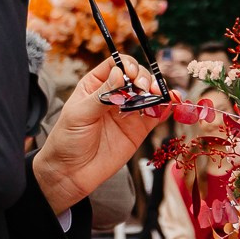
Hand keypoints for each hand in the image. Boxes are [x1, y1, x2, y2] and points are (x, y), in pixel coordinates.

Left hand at [33, 55, 164, 213]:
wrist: (71, 173)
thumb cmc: (67, 140)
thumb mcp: (79, 114)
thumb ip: (101, 96)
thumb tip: (119, 73)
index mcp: (95, 85)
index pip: (116, 65)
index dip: (127, 65)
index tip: (131, 74)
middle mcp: (114, 95)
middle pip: (136, 76)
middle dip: (144, 78)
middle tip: (145, 88)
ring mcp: (128, 112)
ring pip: (149, 93)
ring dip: (158, 90)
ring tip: (160, 95)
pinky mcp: (139, 129)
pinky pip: (156, 114)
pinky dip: (166, 107)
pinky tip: (172, 103)